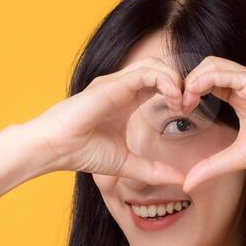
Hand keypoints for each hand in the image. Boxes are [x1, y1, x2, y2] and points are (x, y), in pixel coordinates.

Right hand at [19, 65, 188, 185]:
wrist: (55, 150)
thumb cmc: (83, 153)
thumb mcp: (128, 164)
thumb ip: (153, 170)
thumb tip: (180, 180)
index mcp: (126, 100)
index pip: (159, 84)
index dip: (177, 93)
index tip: (187, 112)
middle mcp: (122, 87)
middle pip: (160, 70)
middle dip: (180, 83)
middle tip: (189, 104)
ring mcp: (116, 82)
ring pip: (156, 65)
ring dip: (174, 80)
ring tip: (181, 101)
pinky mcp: (112, 84)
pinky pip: (146, 72)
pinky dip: (164, 81)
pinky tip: (172, 98)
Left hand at [175, 57, 245, 190]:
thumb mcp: (237, 158)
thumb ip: (211, 167)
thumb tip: (187, 184)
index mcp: (238, 96)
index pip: (205, 82)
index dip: (187, 92)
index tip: (175, 110)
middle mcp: (245, 84)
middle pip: (205, 68)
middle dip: (186, 82)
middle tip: (175, 104)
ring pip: (213, 65)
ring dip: (193, 79)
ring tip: (183, 100)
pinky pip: (229, 72)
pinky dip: (208, 79)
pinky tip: (195, 94)